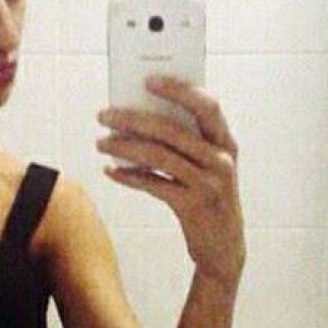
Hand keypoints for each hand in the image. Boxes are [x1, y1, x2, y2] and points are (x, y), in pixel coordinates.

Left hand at [96, 74, 245, 289]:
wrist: (225, 247)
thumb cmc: (209, 196)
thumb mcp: (208, 166)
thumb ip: (186, 141)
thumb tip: (138, 114)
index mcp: (226, 143)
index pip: (207, 105)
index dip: (179, 89)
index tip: (148, 80)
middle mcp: (221, 160)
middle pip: (173, 130)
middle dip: (133, 119)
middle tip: (104, 114)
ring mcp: (209, 185)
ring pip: (159, 156)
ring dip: (124, 147)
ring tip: (101, 142)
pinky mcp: (194, 207)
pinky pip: (154, 185)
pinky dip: (129, 176)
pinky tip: (111, 171)